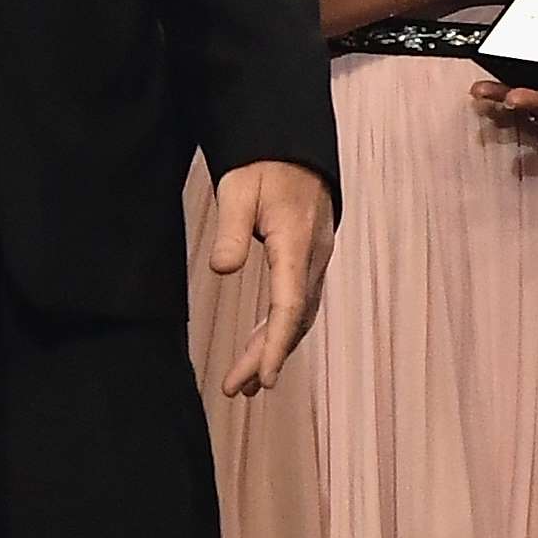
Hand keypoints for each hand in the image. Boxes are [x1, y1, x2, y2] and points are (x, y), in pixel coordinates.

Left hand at [201, 158, 335, 395]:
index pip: (290, 304)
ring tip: (246, 383)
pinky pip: (297, 304)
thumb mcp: (237, 190)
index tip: (265, 376)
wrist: (292, 148)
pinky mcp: (308, 262)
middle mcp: (314, 258)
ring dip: (273, 348)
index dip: (277, 344)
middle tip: (238, 389)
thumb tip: (222, 268)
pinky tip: (261, 347)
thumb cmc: (263, 167)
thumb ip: (230, 229)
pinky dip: (279, 330)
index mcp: (297, 242)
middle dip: (268, 356)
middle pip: (295, 319)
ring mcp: (315, 261)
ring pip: (298, 316)